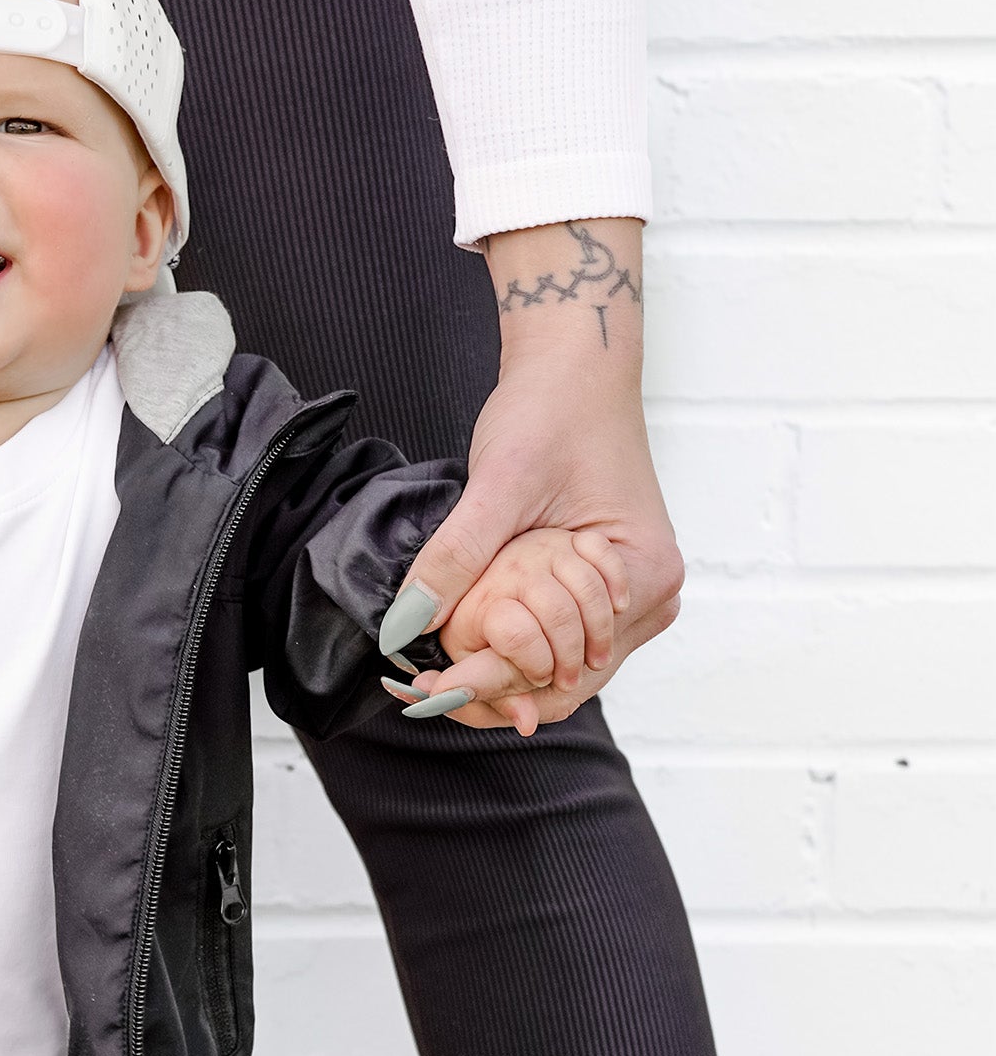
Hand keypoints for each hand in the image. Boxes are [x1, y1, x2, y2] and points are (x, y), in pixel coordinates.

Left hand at [378, 219, 682, 728]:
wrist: (575, 363)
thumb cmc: (552, 408)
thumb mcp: (498, 485)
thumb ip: (456, 557)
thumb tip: (403, 626)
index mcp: (644, 576)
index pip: (565, 673)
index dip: (491, 686)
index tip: (425, 692)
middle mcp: (652, 596)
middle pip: (567, 683)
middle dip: (493, 688)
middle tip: (419, 690)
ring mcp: (634, 593)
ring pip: (563, 666)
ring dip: (503, 671)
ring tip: (434, 673)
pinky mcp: (609, 583)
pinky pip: (563, 637)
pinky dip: (518, 644)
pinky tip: (467, 644)